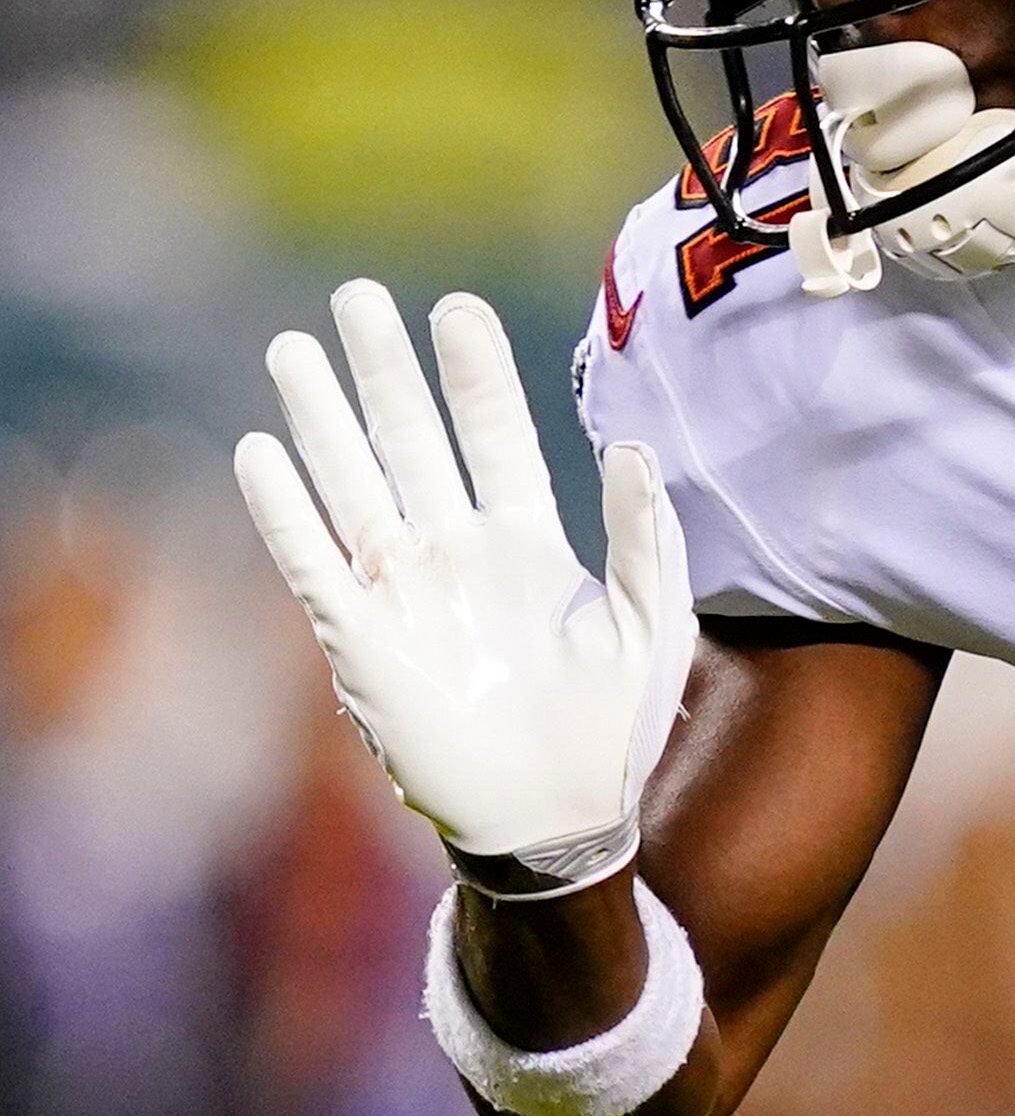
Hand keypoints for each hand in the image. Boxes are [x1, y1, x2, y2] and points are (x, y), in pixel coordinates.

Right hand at [235, 281, 694, 890]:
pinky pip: (315, 564)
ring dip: (324, 420)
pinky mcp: (362, 643)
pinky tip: (260, 452)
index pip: (496, 436)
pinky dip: (287, 511)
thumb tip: (633, 443)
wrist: (557, 821)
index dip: (474, 375)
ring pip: (355, 486)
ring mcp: (407, 592)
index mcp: (531, 543)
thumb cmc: (611, 727)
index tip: (455, 307)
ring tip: (294, 349)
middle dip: (385, 371)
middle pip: (413, 442)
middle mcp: (460, 554)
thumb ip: (646, 534)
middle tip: (356, 295)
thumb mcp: (652, 622)